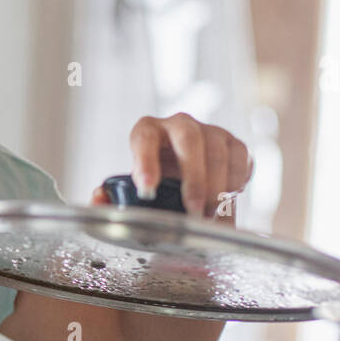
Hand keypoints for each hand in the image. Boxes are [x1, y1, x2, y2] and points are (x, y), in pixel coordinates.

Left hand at [90, 112, 252, 223]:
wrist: (184, 179)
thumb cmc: (155, 184)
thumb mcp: (132, 192)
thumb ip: (111, 197)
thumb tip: (99, 197)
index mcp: (147, 131)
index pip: (144, 138)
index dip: (145, 162)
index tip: (147, 190)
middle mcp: (178, 124)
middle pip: (188, 139)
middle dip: (193, 177)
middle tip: (193, 210)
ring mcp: (208, 130)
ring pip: (217, 150)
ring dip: (216, 186)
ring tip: (209, 216)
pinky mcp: (232, 142)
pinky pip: (240, 157)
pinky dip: (236, 181)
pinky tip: (227, 200)